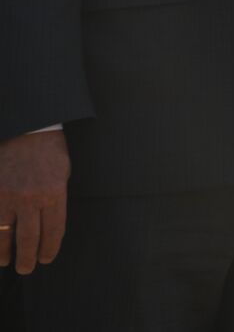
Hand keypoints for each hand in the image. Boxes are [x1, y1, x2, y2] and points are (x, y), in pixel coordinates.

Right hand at [0, 130, 70, 273]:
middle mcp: (31, 198)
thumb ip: (55, 201)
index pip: (53, 231)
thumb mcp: (63, 175)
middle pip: (29, 239)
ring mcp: (8, 196)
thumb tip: (50, 227)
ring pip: (4, 235)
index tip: (46, 259)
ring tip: (6, 261)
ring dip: (4, 253)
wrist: (29, 129)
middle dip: (27, 259)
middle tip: (26, 269)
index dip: (49, 249)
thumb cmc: (49, 153)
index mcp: (55, 194)